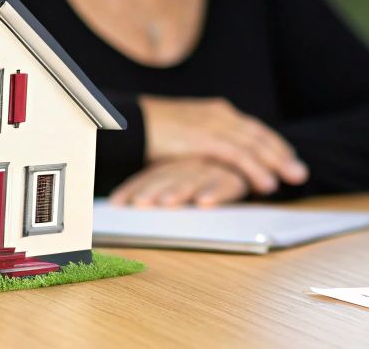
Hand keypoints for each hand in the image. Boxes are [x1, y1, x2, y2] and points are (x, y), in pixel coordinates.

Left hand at [107, 158, 249, 207]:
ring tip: (167, 203)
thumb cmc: (211, 179)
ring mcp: (215, 168)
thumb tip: (122, 204)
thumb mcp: (184, 182)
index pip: (150, 175)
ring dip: (181, 190)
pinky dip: (216, 192)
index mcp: (176, 164)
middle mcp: (193, 164)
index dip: (133, 187)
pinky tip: (204, 202)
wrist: (251, 166)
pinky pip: (227, 183)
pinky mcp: (238, 177)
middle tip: (140, 203)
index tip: (116, 203)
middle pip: (169, 176)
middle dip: (153, 189)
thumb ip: (161, 189)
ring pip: (195, 178)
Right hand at [139, 94, 307, 195]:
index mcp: (215, 111)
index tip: (287, 157)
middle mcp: (219, 114)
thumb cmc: (149, 131)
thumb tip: (214, 156)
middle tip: (300, 172)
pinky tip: (266, 184)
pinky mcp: (203, 138)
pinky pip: (237, 156)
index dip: (272, 144)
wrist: (126, 122)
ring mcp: (212, 124)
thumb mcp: (182, 134)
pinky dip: (255, 170)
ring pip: (254, 145)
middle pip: (259, 135)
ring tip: (293, 179)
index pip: (252, 128)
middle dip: (281, 154)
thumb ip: (202, 141)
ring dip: (276, 163)